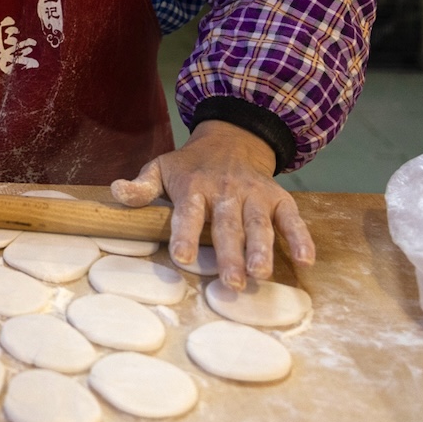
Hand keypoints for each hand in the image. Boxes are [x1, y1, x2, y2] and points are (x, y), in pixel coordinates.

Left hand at [109, 120, 315, 289]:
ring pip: (259, 224)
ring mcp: (254, 194)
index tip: (182, 258)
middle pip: (228, 225)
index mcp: (194, 187)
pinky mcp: (278, 198)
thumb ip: (142, 186)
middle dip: (230, 254)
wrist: (231, 140)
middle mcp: (226, 191)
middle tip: (231, 282)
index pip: (188, 213)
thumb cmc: (190, 165)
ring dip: (262, 249)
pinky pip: (292, 218)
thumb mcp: (160, 168)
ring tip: (262, 274)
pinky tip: (305, 260)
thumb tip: (117, 192)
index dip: (185, 235)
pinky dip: (301, 237)